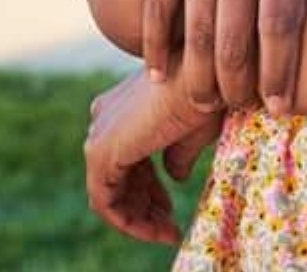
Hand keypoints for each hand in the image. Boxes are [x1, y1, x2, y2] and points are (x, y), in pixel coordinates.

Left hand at [85, 72, 222, 244]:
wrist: (205, 73)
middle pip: (118, 176)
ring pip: (108, 192)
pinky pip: (105, 201)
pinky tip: (158, 231)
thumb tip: (175, 176)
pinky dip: (129, 221)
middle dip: (144, 206)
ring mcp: (99, 134)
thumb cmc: (208, 93)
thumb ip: (177, 155)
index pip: (129, 160)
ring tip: (167, 233)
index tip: (172, 209)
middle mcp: (104, 117)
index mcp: (123, 107)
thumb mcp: (192, 129)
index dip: (151, 190)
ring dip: (138, 219)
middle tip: (170, 227)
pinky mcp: (100, 152)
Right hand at [148, 0, 306, 112]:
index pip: (282, 28)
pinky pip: (155, 8)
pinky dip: (155, 45)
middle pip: (237, 42)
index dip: (281, 73)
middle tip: (241, 109)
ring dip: (198, 78)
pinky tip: (162, 73)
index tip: (282, 107)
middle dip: (239, 87)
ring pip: (196, 33)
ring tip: (205, 104)